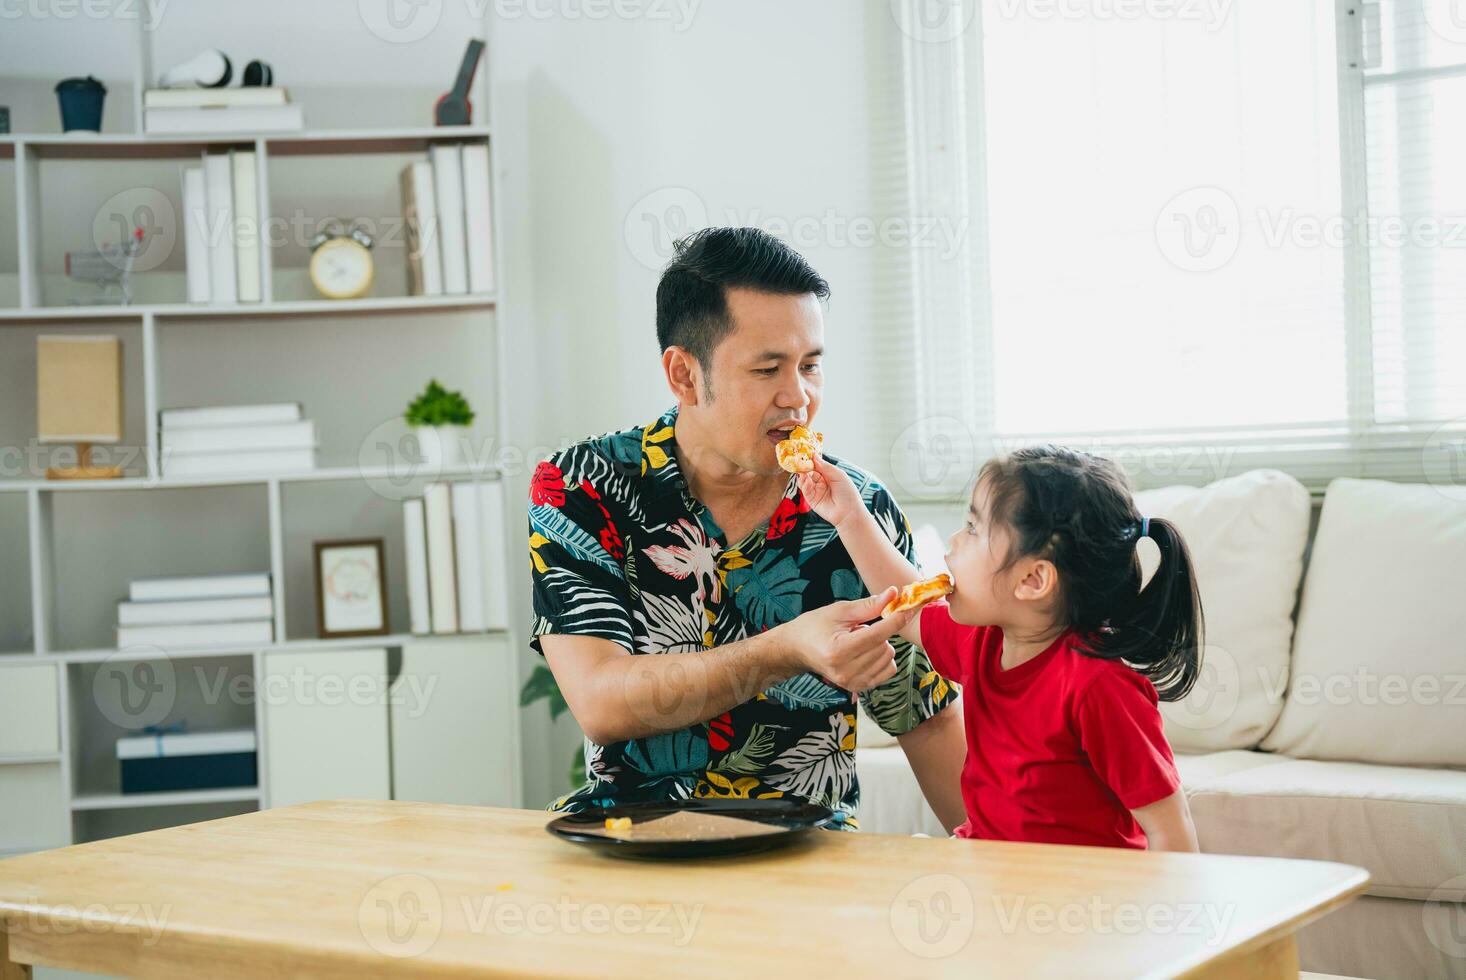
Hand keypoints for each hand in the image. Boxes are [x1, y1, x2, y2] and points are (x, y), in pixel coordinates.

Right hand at [777, 587, 914, 691]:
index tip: (908, 607)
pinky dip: (882, 657)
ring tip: (856, 642)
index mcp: (838, 650)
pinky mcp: (859, 688)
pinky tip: (864, 653)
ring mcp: (852, 683)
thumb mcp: (839, 611)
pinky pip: (889, 669)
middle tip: (857, 628)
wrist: (798, 650)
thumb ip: (868, 605)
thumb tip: (894, 594)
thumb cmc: (815, 626)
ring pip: (889, 656)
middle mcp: (845, 671)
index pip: (878, 634)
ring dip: (879, 644)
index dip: (896, 619)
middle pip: (885, 645)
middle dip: (879, 631)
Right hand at [796, 456, 865, 532]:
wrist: (849, 512)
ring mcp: (816, 491)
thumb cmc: (848, 493)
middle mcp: (821, 482)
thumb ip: (825, 466)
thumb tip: (814, 456)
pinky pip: (805, 490)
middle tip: (799, 460)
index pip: (817, 465)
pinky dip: (803, 484)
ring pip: (805, 480)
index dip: (811, 460)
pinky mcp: (811, 500)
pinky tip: (804, 479)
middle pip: (809, 472)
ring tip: (801, 469)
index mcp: (828, 475)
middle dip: (804, 466)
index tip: (805, 453)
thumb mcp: (838, 475)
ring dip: (802, 474)